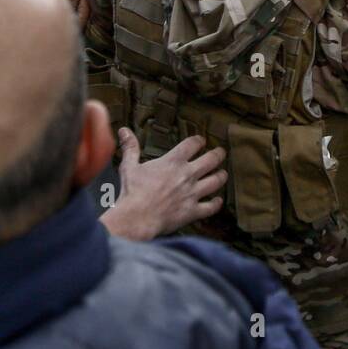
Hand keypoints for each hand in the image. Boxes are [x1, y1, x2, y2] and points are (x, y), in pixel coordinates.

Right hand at [101, 130, 227, 239]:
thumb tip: (124, 130)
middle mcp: (187, 175)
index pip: (192, 144)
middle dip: (218, 154)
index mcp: (173, 162)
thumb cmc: (132, 192)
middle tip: (221, 153)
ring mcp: (192, 193)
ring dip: (221, 176)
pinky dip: (216, 204)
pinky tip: (218, 201)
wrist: (136, 217)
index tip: (201, 141)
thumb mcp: (129, 166)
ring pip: (216, 181)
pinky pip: (211, 207)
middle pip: (211, 160)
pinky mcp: (193, 211)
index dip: (199, 141)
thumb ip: (131, 147)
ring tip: (223, 173)